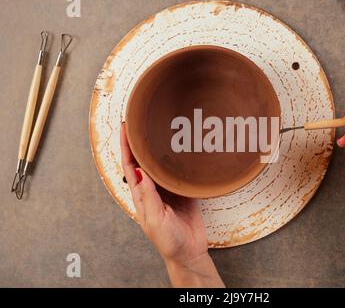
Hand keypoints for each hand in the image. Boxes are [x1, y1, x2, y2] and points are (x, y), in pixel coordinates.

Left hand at [120, 123, 223, 286]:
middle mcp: (153, 190)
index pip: (130, 166)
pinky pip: (179, 172)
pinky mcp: (183, 192)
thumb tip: (138, 171)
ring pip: (161, 164)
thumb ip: (149, 196)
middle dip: (140, 141)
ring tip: (160, 129)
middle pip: (143, 161)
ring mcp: (168, 190)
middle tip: (141, 121)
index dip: (126, 147)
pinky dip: (178, 159)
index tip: (126, 128)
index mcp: (142, 196)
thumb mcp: (155, 220)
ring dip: (159, 147)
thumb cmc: (169, 241)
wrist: (189, 252)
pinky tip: (181, 148)